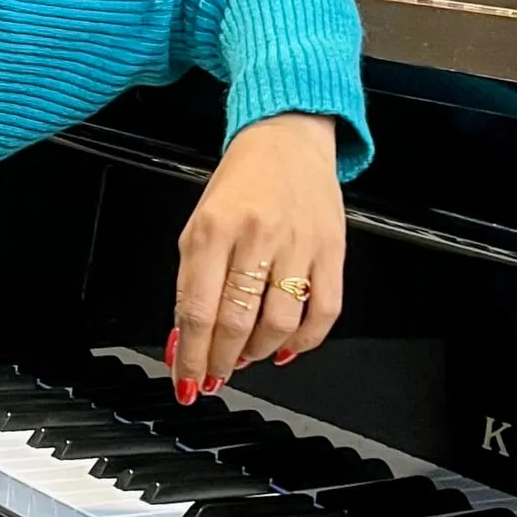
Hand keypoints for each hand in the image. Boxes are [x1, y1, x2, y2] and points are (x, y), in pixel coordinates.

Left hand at [169, 112, 345, 397]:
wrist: (288, 137)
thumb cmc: (241, 180)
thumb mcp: (198, 223)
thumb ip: (190, 281)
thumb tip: (184, 339)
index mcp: (213, 227)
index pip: (197, 309)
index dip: (190, 354)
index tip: (185, 379)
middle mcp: (256, 235)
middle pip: (236, 322)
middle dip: (219, 361)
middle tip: (213, 374)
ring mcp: (298, 243)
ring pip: (279, 324)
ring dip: (257, 354)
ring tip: (244, 357)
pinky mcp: (332, 250)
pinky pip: (324, 312)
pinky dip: (304, 341)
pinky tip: (286, 348)